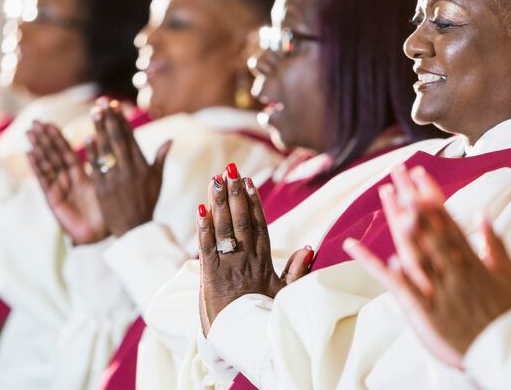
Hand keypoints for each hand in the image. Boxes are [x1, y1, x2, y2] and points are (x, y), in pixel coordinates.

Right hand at [26, 121, 107, 244]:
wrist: (102, 233)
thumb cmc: (107, 212)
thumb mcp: (105, 185)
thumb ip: (102, 166)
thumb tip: (107, 143)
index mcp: (80, 176)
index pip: (66, 152)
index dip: (57, 138)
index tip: (49, 122)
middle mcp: (66, 181)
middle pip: (53, 156)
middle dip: (44, 139)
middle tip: (34, 121)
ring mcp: (58, 189)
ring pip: (47, 164)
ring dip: (38, 148)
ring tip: (29, 132)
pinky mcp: (53, 199)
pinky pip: (44, 180)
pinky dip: (37, 167)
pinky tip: (30, 153)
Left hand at [86, 98, 171, 236]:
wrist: (135, 229)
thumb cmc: (147, 203)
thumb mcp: (157, 181)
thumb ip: (160, 158)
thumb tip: (170, 139)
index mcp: (143, 166)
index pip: (131, 138)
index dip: (122, 121)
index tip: (115, 106)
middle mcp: (130, 170)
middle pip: (118, 140)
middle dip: (111, 120)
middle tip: (103, 103)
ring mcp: (116, 179)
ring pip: (107, 150)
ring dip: (100, 130)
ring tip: (95, 113)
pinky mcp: (103, 189)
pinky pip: (97, 167)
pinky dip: (92, 153)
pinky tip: (87, 138)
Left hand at [196, 164, 313, 334]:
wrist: (245, 342)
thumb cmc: (263, 316)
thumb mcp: (284, 294)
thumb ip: (296, 270)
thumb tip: (310, 247)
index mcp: (264, 262)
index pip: (259, 225)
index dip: (254, 202)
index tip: (248, 181)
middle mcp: (247, 260)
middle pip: (242, 221)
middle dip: (235, 194)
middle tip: (230, 169)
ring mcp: (229, 267)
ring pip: (225, 229)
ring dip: (219, 203)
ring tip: (216, 179)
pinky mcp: (211, 277)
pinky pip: (207, 248)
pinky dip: (204, 228)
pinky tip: (200, 210)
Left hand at [344, 164, 510, 368]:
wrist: (510, 352)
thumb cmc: (508, 313)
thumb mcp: (509, 273)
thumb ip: (494, 242)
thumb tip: (482, 213)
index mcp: (470, 257)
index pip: (447, 218)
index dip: (430, 194)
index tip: (418, 172)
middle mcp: (452, 266)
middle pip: (428, 226)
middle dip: (411, 197)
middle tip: (396, 171)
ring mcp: (436, 285)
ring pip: (414, 247)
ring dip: (399, 220)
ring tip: (386, 194)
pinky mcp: (422, 306)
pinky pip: (392, 280)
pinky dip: (371, 262)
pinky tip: (353, 244)